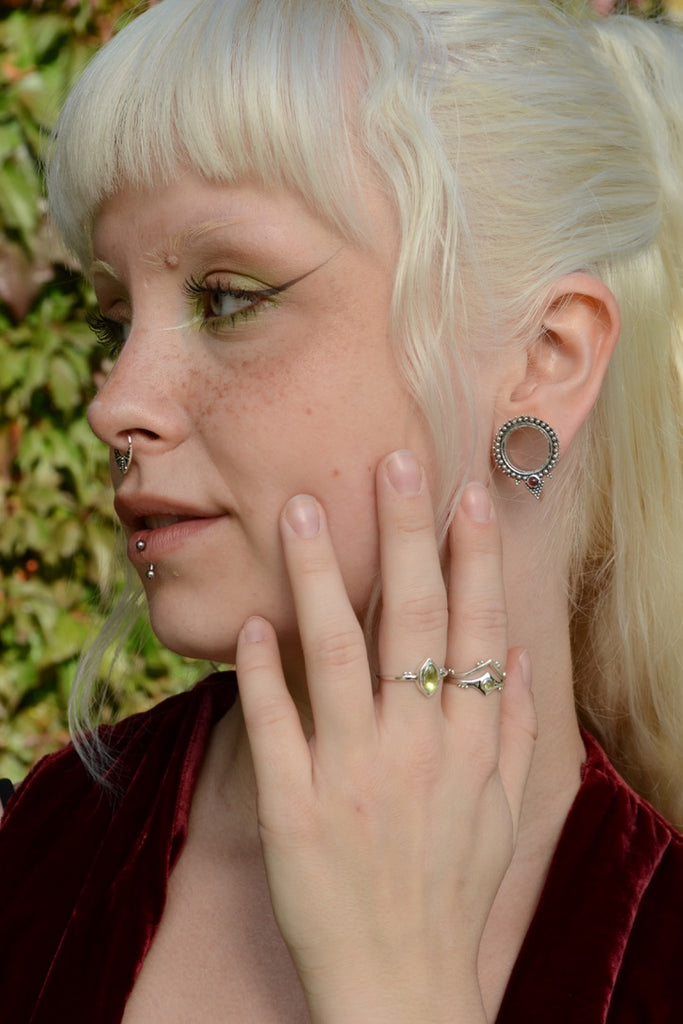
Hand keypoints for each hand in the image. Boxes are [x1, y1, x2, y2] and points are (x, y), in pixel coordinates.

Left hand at [236, 451, 535, 1023]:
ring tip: (304, 511)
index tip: (462, 493)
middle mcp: (415, 747)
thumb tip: (509, 647)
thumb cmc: (453, 889)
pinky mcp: (294, 808)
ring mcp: (351, 775)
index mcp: (467, 743)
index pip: (472, 627)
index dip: (470, 556)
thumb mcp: (503, 811)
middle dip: (404, 535)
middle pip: (410, 621)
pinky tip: (253, 623)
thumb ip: (511, 727)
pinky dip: (262, 673)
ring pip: (335, 656)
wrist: (401, 983)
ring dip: (320, 579)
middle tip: (391, 461)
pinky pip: (274, 727)